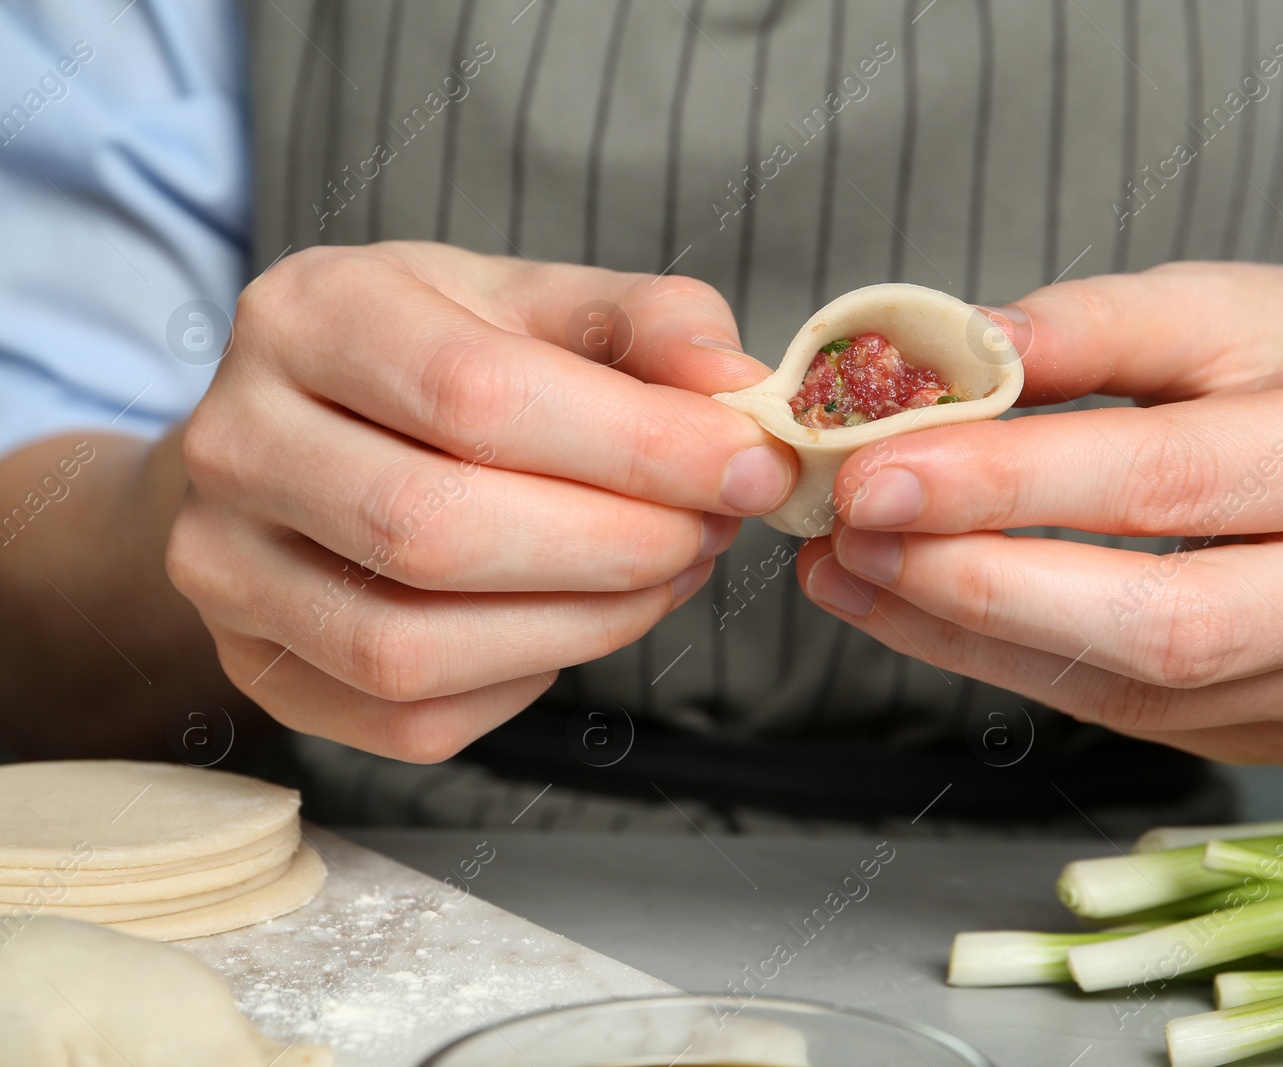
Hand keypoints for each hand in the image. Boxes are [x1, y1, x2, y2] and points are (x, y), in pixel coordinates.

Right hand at [168, 242, 793, 761]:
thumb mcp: (532, 303)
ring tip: (664, 573)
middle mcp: (234, 443)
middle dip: (616, 546)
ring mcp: (225, 571)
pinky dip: (528, 678)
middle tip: (709, 530)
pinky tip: (578, 617)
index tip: (748, 467)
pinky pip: (411, 717)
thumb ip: (646, 325)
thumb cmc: (430, 362)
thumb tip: (738, 388)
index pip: (474, 394)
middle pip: (434, 530)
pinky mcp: (260, 669)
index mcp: (309, 316)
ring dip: (583, 626)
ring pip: (410, 647)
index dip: (636, 446)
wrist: (298, 436)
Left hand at [799, 262, 1282, 770]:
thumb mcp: (1232, 306)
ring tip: (851, 569)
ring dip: (965, 634)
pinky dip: (1002, 665)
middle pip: (1157, 617)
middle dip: (975, 580)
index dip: (1009, 483)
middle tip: (846, 529)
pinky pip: (1126, 717)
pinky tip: (913, 610)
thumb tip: (958, 353)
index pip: (1169, 478)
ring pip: (1134, 687)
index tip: (871, 467)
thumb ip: (1100, 325)